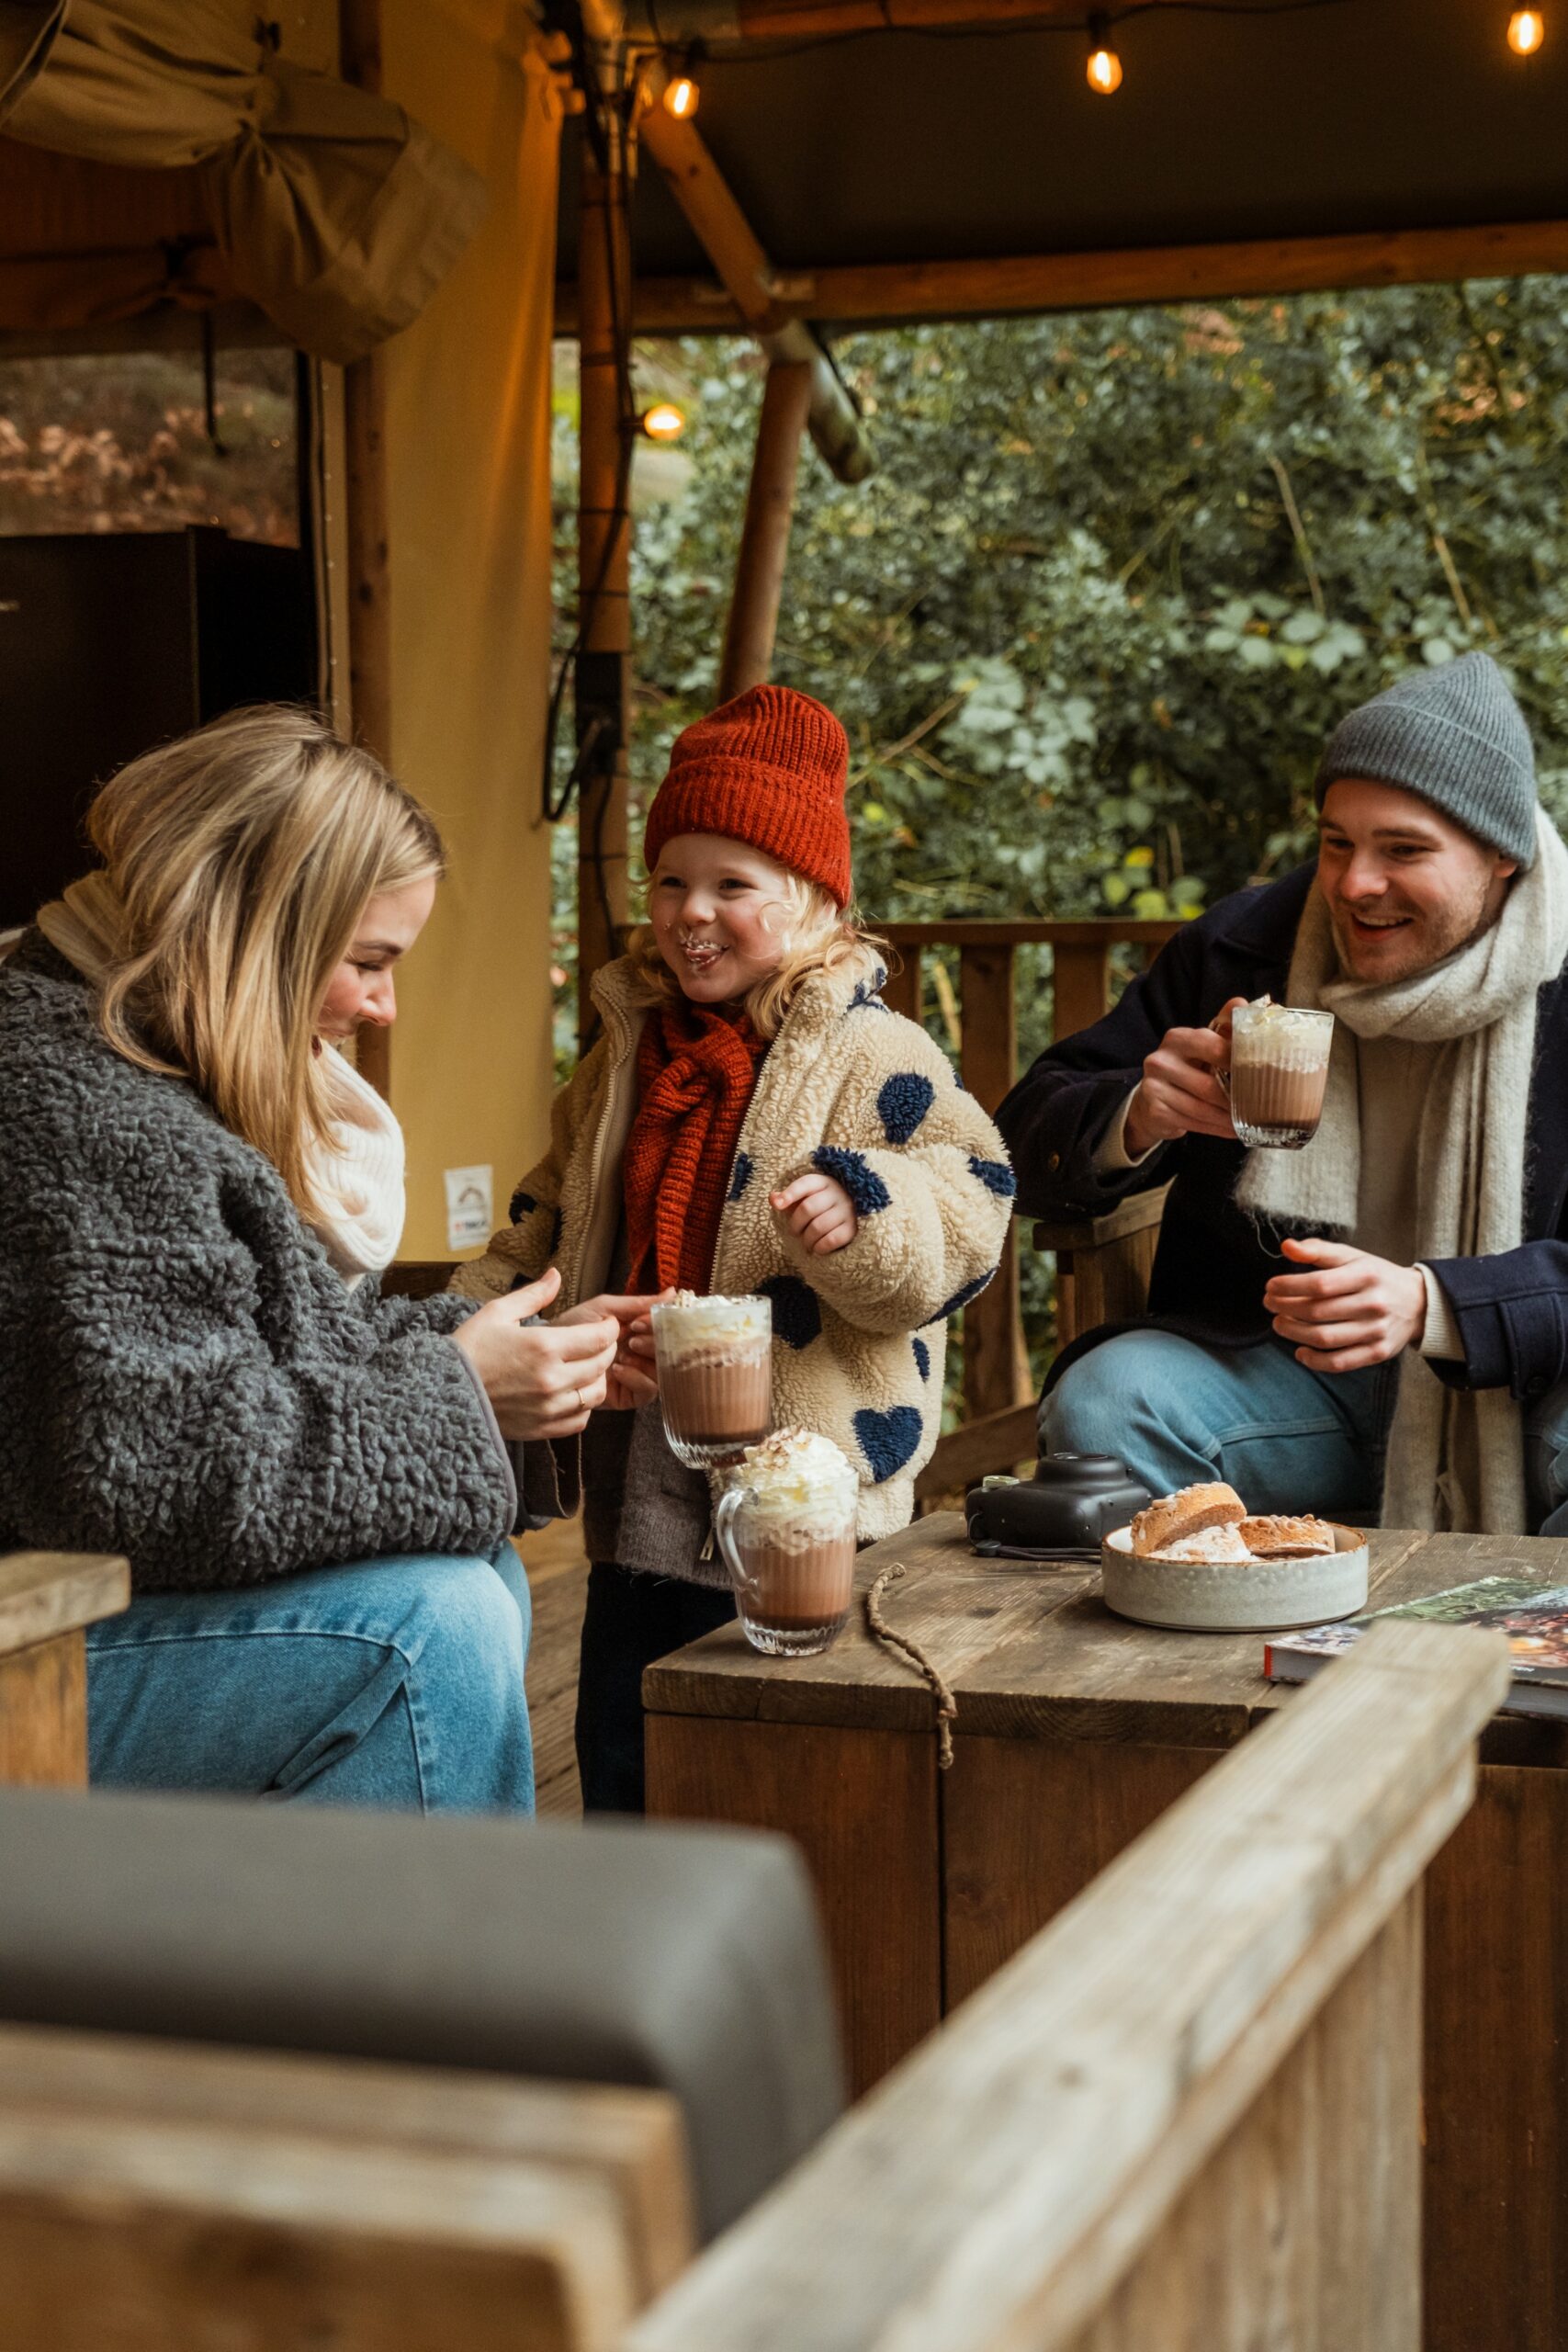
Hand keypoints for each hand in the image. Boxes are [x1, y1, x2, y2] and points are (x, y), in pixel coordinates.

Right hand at [452, 1268, 619, 1440]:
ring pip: (596, 1394)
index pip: (599, 1338)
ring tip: (586, 1367)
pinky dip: (583, 1406)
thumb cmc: (469, 1349)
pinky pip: (580, 1420)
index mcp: (544, 1346)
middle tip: (598, 1341)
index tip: (607, 1324)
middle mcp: (551, 1379)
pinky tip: (571, 1393)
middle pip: (602, 1364)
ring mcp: (548, 1407)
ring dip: (598, 1378)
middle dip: (607, 1349)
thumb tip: (556, 1274)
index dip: (609, 1328)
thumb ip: (533, 1295)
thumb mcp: (497, 1313)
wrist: (441, 1392)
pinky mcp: (541, 1429)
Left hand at [560, 1290, 664, 1409]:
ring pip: (664, 1372)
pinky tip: (618, 1370)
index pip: (668, 1328)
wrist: (546, 1353)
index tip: (640, 1321)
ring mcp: (639, 1374)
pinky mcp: (630, 1396)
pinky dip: (637, 1378)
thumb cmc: (572, 1326)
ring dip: (647, 1361)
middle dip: (654, 1343)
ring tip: (625, 1354)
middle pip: (671, 1351)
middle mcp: (644, 1353)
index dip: (660, 1325)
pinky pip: (648, 1391)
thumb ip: (637, 1303)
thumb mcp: (605, 1309)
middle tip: (633, 1339)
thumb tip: (673, 1293)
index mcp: (643, 1330)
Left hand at [771, 1172, 857, 1254]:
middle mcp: (837, 1193)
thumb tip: (772, 1198)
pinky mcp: (853, 1228)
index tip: (778, 1205)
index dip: (790, 1194)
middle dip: (796, 1225)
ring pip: (818, 1227)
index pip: (805, 1184)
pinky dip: (820, 1247)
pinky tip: (817, 1248)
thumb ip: (786, 1198)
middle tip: (794, 1232)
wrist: (851, 1217)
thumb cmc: (821, 1207)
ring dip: (807, 1240)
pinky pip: (831, 1240)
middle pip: (808, 1208)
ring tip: (806, 1243)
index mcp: (823, 1182)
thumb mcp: (804, 1198)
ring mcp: (847, 1210)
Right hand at [1122, 996, 1247, 1157]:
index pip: (1212, 1045)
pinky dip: (1217, 1128)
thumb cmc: (1188, 1068)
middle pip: (1208, 1083)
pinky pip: (1193, 1122)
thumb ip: (1225, 1026)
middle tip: (1262, 1105)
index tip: (1263, 1071)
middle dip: (1237, 1097)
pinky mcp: (1155, 1110)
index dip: (1239, 1060)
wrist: (1152, 1099)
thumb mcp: (1204, 1045)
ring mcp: (1154, 1086)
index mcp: (1177, 1038)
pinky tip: (1231, 1130)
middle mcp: (1160, 1059)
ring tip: (1250, 1121)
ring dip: (1229, 1117)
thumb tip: (1249, 1003)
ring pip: (1202, 1107)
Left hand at [1263, 1236, 1426, 1372]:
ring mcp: (1377, 1331)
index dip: (1289, 1286)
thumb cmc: (1376, 1277)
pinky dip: (1314, 1360)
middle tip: (1270, 1304)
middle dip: (1285, 1308)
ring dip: (1293, 1333)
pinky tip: (1300, 1351)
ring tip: (1279, 1323)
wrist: (1419, 1303)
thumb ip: (1318, 1250)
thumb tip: (1286, 1246)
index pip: (1319, 1283)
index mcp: (1366, 1275)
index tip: (1271, 1286)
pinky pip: (1340, 1362)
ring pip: (1325, 1338)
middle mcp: (1374, 1304)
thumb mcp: (1352, 1257)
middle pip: (1317, 1311)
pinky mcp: (1378, 1352)